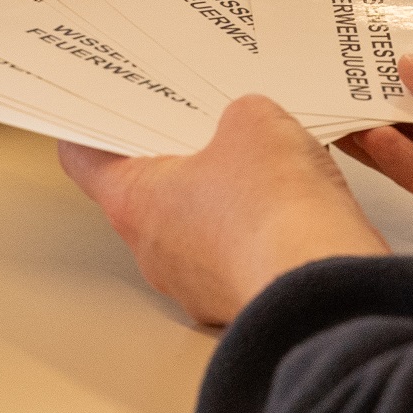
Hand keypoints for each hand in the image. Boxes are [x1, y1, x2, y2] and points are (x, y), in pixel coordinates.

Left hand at [60, 96, 388, 326]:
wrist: (328, 287)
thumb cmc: (275, 213)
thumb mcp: (256, 122)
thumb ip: (238, 115)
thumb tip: (247, 127)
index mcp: (135, 201)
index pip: (84, 160)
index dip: (91, 127)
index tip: (100, 111)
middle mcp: (154, 251)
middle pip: (144, 194)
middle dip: (174, 158)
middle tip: (200, 126)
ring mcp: (195, 284)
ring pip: (193, 230)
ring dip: (219, 201)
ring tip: (259, 166)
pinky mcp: (238, 301)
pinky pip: (234, 258)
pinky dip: (252, 234)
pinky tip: (285, 210)